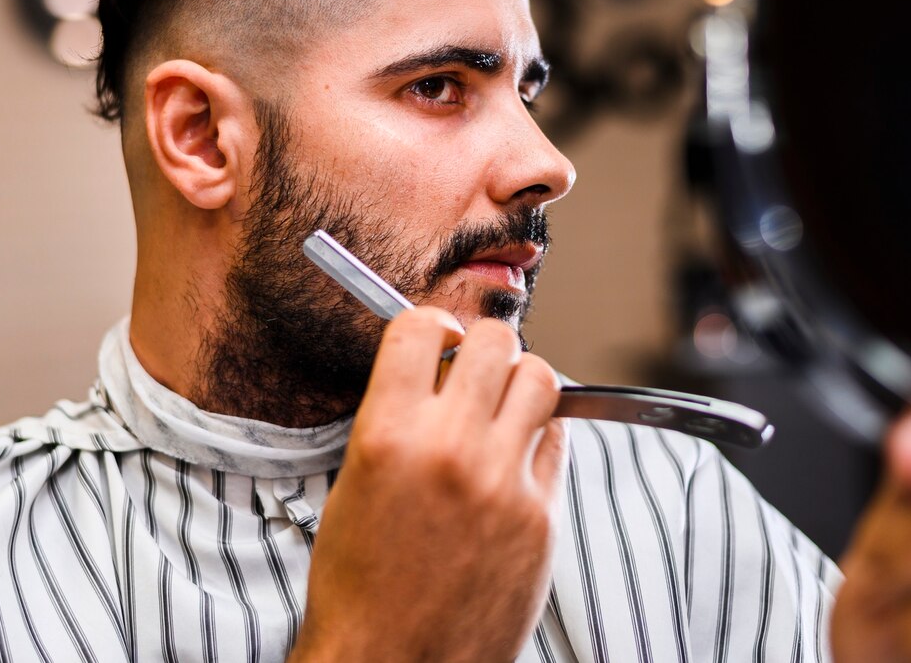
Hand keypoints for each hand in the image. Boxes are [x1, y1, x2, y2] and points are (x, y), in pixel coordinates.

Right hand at [291, 307, 567, 662]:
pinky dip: (540, 436)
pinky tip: (517, 455)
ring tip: (504, 404)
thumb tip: (437, 372)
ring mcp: (504, 483)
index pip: (421, 328)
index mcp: (388, 435)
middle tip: (476, 368)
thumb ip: (398, 419)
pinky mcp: (541, 518)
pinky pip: (557, 442)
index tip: (439, 336)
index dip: (432, 324)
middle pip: (495, 342)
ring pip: (542, 380)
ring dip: (522, 381)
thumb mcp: (353, 486)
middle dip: (484, 347)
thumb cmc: (359, 586)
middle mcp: (451, 449)